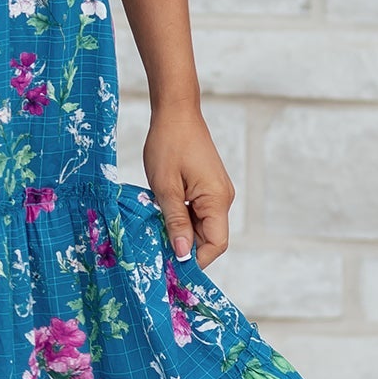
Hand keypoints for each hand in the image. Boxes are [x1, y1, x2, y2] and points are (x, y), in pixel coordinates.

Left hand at [143, 101, 233, 267]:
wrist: (176, 113)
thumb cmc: (169, 145)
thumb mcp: (165, 188)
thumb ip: (175, 222)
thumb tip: (182, 255)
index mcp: (217, 200)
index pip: (216, 245)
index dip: (194, 259)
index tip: (170, 266)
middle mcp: (223, 198)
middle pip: (209, 238)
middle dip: (184, 247)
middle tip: (155, 248)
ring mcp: (216, 192)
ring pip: (201, 226)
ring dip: (180, 232)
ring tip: (155, 230)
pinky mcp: (208, 187)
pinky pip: (197, 212)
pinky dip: (181, 218)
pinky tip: (161, 214)